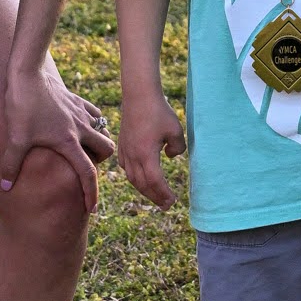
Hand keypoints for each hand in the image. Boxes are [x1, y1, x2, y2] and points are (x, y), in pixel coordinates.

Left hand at [0, 65, 116, 213]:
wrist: (28, 72)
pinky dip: (92, 122)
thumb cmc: (22, 105)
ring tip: (83, 147)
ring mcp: (80, 113)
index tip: (90, 209)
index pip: (87, 173)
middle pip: (106, 150)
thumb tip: (5, 188)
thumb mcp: (16, 138)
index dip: (90, 193)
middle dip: (101, 162)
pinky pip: (94, 113)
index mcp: (69, 142)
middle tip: (85, 168)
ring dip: (97, 141)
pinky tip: (79, 125)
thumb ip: (11, 164)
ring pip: (102, 130)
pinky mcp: (76, 100)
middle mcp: (81, 128)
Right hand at [118, 92, 186, 208]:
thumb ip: (178, 148)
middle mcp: (133, 156)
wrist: (138, 95)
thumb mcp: (176, 130)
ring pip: (133, 178)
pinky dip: (134, 177)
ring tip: (155, 195)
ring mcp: (125, 151)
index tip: (173, 201)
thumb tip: (170, 157)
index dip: (164, 194)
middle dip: (155, 197)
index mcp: (146, 154)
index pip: (155, 181)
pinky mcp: (122, 145)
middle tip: (165, 205)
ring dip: (144, 189)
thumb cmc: (159, 111)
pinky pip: (126, 167)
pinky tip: (141, 177)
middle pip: (143, 184)